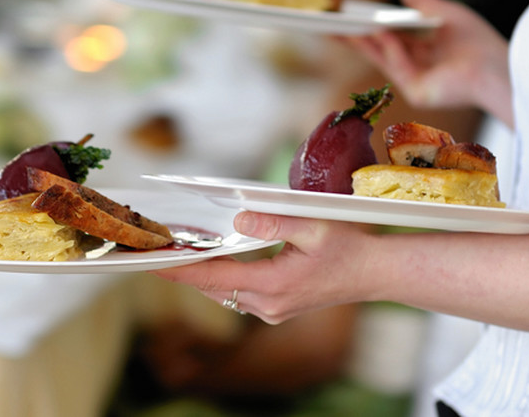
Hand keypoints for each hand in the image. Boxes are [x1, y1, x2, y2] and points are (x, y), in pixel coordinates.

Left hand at [152, 212, 378, 323]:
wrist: (374, 273)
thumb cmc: (349, 246)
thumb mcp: (314, 226)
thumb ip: (275, 221)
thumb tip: (239, 218)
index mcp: (274, 284)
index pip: (214, 277)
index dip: (181, 268)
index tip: (154, 261)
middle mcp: (268, 305)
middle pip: (212, 287)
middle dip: (185, 269)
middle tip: (157, 248)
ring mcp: (272, 311)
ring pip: (223, 293)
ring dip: (202, 274)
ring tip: (177, 251)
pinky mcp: (276, 309)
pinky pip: (237, 295)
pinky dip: (221, 278)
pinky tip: (212, 260)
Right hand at [344, 0, 512, 125]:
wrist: (497, 69)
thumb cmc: (479, 42)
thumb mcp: (448, 13)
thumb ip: (425, 2)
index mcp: (427, 49)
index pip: (392, 37)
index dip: (370, 26)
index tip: (349, 15)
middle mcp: (419, 66)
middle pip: (380, 50)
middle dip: (355, 37)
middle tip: (329, 24)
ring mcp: (416, 81)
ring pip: (382, 58)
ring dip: (362, 42)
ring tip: (341, 24)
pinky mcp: (417, 92)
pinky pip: (397, 66)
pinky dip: (387, 48)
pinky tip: (377, 30)